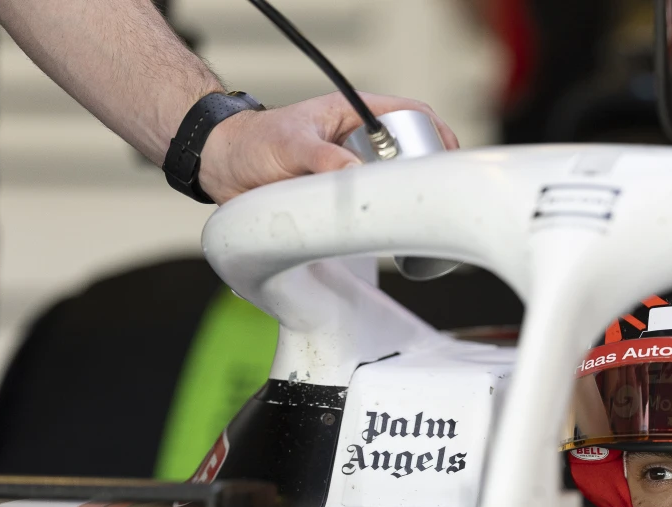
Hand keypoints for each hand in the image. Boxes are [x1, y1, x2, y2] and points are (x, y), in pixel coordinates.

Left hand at [196, 91, 458, 203]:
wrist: (222, 167)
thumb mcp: (290, 145)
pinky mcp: (344, 194)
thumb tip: (358, 175)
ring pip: (394, 182)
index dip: (437, 132)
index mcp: (354, 114)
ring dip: (404, 197)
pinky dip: (385, 215)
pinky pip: (374, 204)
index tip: (448, 156)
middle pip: (411, 152)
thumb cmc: (252, 143)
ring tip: (415, 214)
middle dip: (425, 171)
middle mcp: (359, 140)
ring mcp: (353, 167)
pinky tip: (391, 228)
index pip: (411, 113)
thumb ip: (324, 159)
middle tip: (432, 194)